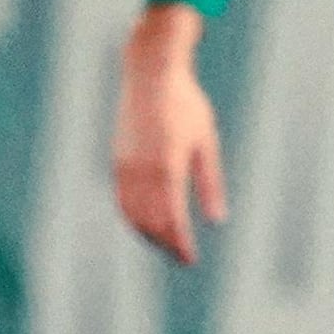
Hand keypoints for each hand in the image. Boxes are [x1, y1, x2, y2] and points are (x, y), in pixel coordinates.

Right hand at [110, 5, 225, 265]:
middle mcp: (143, 170)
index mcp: (168, 166)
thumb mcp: (205, 142)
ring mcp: (126, 165)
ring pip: (132, 214)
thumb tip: (216, 219)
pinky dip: (132, 217)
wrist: (150, 74)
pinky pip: (122, 199)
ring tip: (165, 245)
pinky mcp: (117, 160)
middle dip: (165, 244)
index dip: (180, 244)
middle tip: (180, 257)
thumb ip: (209, 183)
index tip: (189, 259)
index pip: (172, 219)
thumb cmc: (185, 105)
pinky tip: (145, 224)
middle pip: (150, 222)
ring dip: (147, 234)